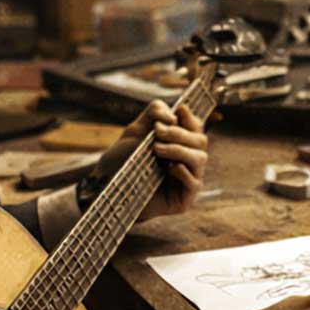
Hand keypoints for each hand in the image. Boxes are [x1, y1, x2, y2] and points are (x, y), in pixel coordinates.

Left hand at [97, 100, 208, 221]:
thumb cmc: (123, 159)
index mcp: (180, 144)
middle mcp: (187, 161)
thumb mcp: (136, 130)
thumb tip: (174, 114)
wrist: (109, 187)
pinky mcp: (185, 199)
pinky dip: (183, 172)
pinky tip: (168, 167)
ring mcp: (188, 180)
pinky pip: (194, 183)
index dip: (191, 118)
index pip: (196, 127)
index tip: (179, 110)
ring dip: (179, 150)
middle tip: (157, 131)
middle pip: (200, 141)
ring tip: (156, 149)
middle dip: (179, 133)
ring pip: (200, 159)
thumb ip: (154, 114)